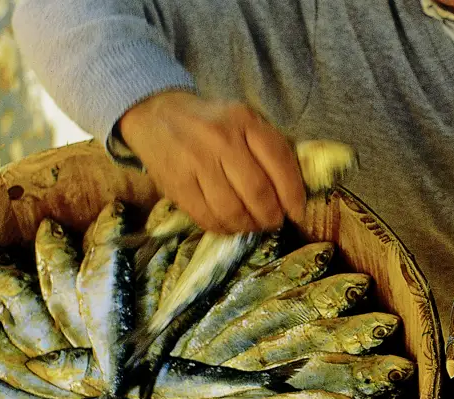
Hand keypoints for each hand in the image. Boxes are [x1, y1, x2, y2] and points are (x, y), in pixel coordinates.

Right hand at [119, 91, 305, 232]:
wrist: (158, 114)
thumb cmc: (212, 123)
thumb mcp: (244, 121)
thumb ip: (268, 148)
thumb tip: (293, 194)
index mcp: (244, 121)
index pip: (279, 163)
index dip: (293, 195)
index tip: (296, 212)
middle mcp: (221, 140)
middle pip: (257, 192)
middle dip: (271, 216)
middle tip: (273, 222)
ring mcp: (196, 163)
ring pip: (232, 210)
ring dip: (248, 226)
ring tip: (252, 225)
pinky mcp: (177, 185)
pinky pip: (207, 218)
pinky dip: (224, 228)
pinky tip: (230, 225)